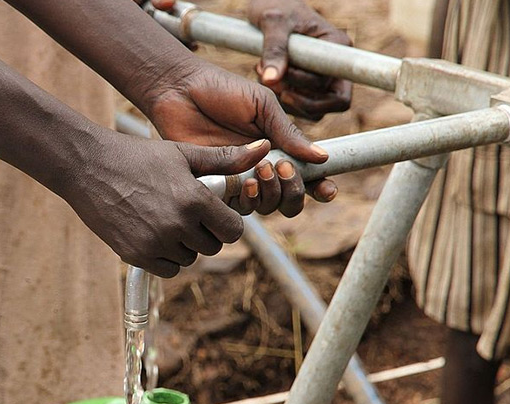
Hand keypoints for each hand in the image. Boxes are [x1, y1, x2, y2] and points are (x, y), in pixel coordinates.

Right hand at [63, 129, 270, 277]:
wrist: (88, 167)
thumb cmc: (137, 156)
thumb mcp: (182, 154)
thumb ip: (224, 159)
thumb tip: (264, 150)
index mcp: (194, 199)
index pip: (233, 231)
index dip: (226, 223)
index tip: (214, 214)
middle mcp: (177, 225)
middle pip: (211, 246)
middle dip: (204, 232)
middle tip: (185, 213)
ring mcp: (155, 243)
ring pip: (188, 259)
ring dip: (183, 245)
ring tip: (165, 219)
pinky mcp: (136, 255)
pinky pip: (167, 269)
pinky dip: (164, 257)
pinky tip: (152, 233)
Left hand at [139, 59, 336, 213]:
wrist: (181, 90)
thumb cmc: (222, 91)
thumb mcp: (262, 106)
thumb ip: (288, 132)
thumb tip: (323, 157)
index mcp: (279, 149)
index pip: (306, 176)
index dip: (320, 188)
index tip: (328, 190)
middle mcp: (261, 170)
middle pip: (289, 201)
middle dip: (295, 190)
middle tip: (282, 166)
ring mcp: (238, 180)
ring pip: (266, 207)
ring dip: (272, 194)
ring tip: (261, 169)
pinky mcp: (215, 186)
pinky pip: (237, 207)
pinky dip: (247, 200)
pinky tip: (244, 181)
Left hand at [247, 0, 351, 119]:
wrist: (269, 5)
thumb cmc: (274, 6)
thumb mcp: (273, 22)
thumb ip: (274, 49)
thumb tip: (271, 80)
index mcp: (338, 47)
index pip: (338, 91)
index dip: (312, 95)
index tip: (283, 79)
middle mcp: (336, 65)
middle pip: (330, 103)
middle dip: (297, 98)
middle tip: (268, 81)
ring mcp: (324, 76)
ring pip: (315, 109)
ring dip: (287, 101)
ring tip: (262, 75)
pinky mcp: (308, 84)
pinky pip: (301, 106)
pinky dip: (282, 100)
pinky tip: (265, 79)